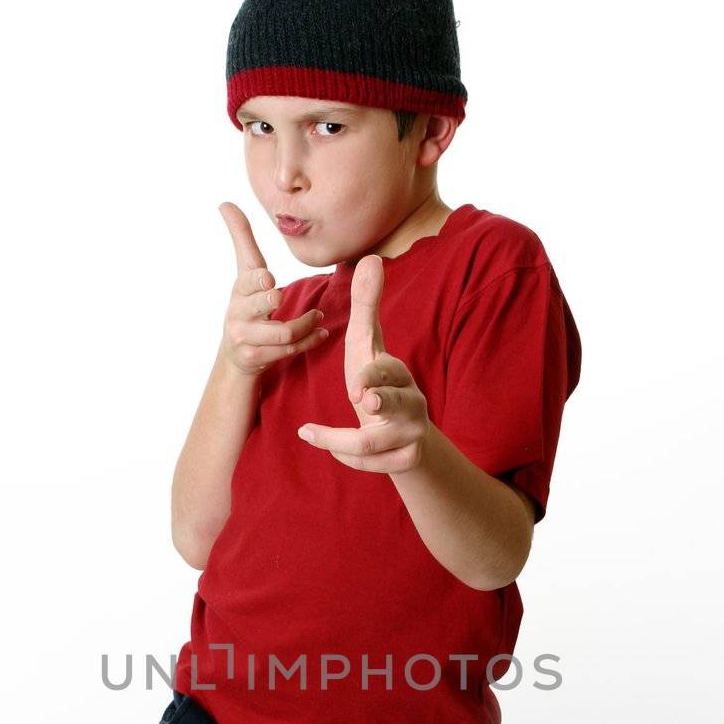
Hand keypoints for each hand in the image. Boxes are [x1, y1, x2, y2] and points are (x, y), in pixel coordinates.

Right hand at [217, 202, 328, 377]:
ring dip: (304, 324)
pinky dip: (308, 341)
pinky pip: (288, 351)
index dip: (257, 280)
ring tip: (318, 316)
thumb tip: (225, 202)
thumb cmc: (246, 304)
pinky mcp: (257, 359)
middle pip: (259, 307)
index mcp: (239, 290)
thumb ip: (241, 239)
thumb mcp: (243, 273)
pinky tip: (321, 333)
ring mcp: (246, 339)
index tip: (268, 279)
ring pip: (281, 333)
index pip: (247, 280)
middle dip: (269, 302)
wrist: (235, 354)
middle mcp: (238, 314)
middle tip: (281, 296)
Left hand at [296, 254, 430, 472]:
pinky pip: (374, 465)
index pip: (391, 370)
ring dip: (343, 440)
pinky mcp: (404, 460)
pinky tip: (321, 443)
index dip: (377, 374)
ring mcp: (410, 434)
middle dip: (383, 402)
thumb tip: (371, 258)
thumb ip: (367, 307)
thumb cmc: (379, 382)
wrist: (406, 433)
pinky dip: (346, 458)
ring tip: (311, 432)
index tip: (358, 382)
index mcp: (400, 373)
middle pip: (399, 405)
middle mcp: (411, 403)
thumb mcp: (368, 346)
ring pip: (377, 444)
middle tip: (363, 400)